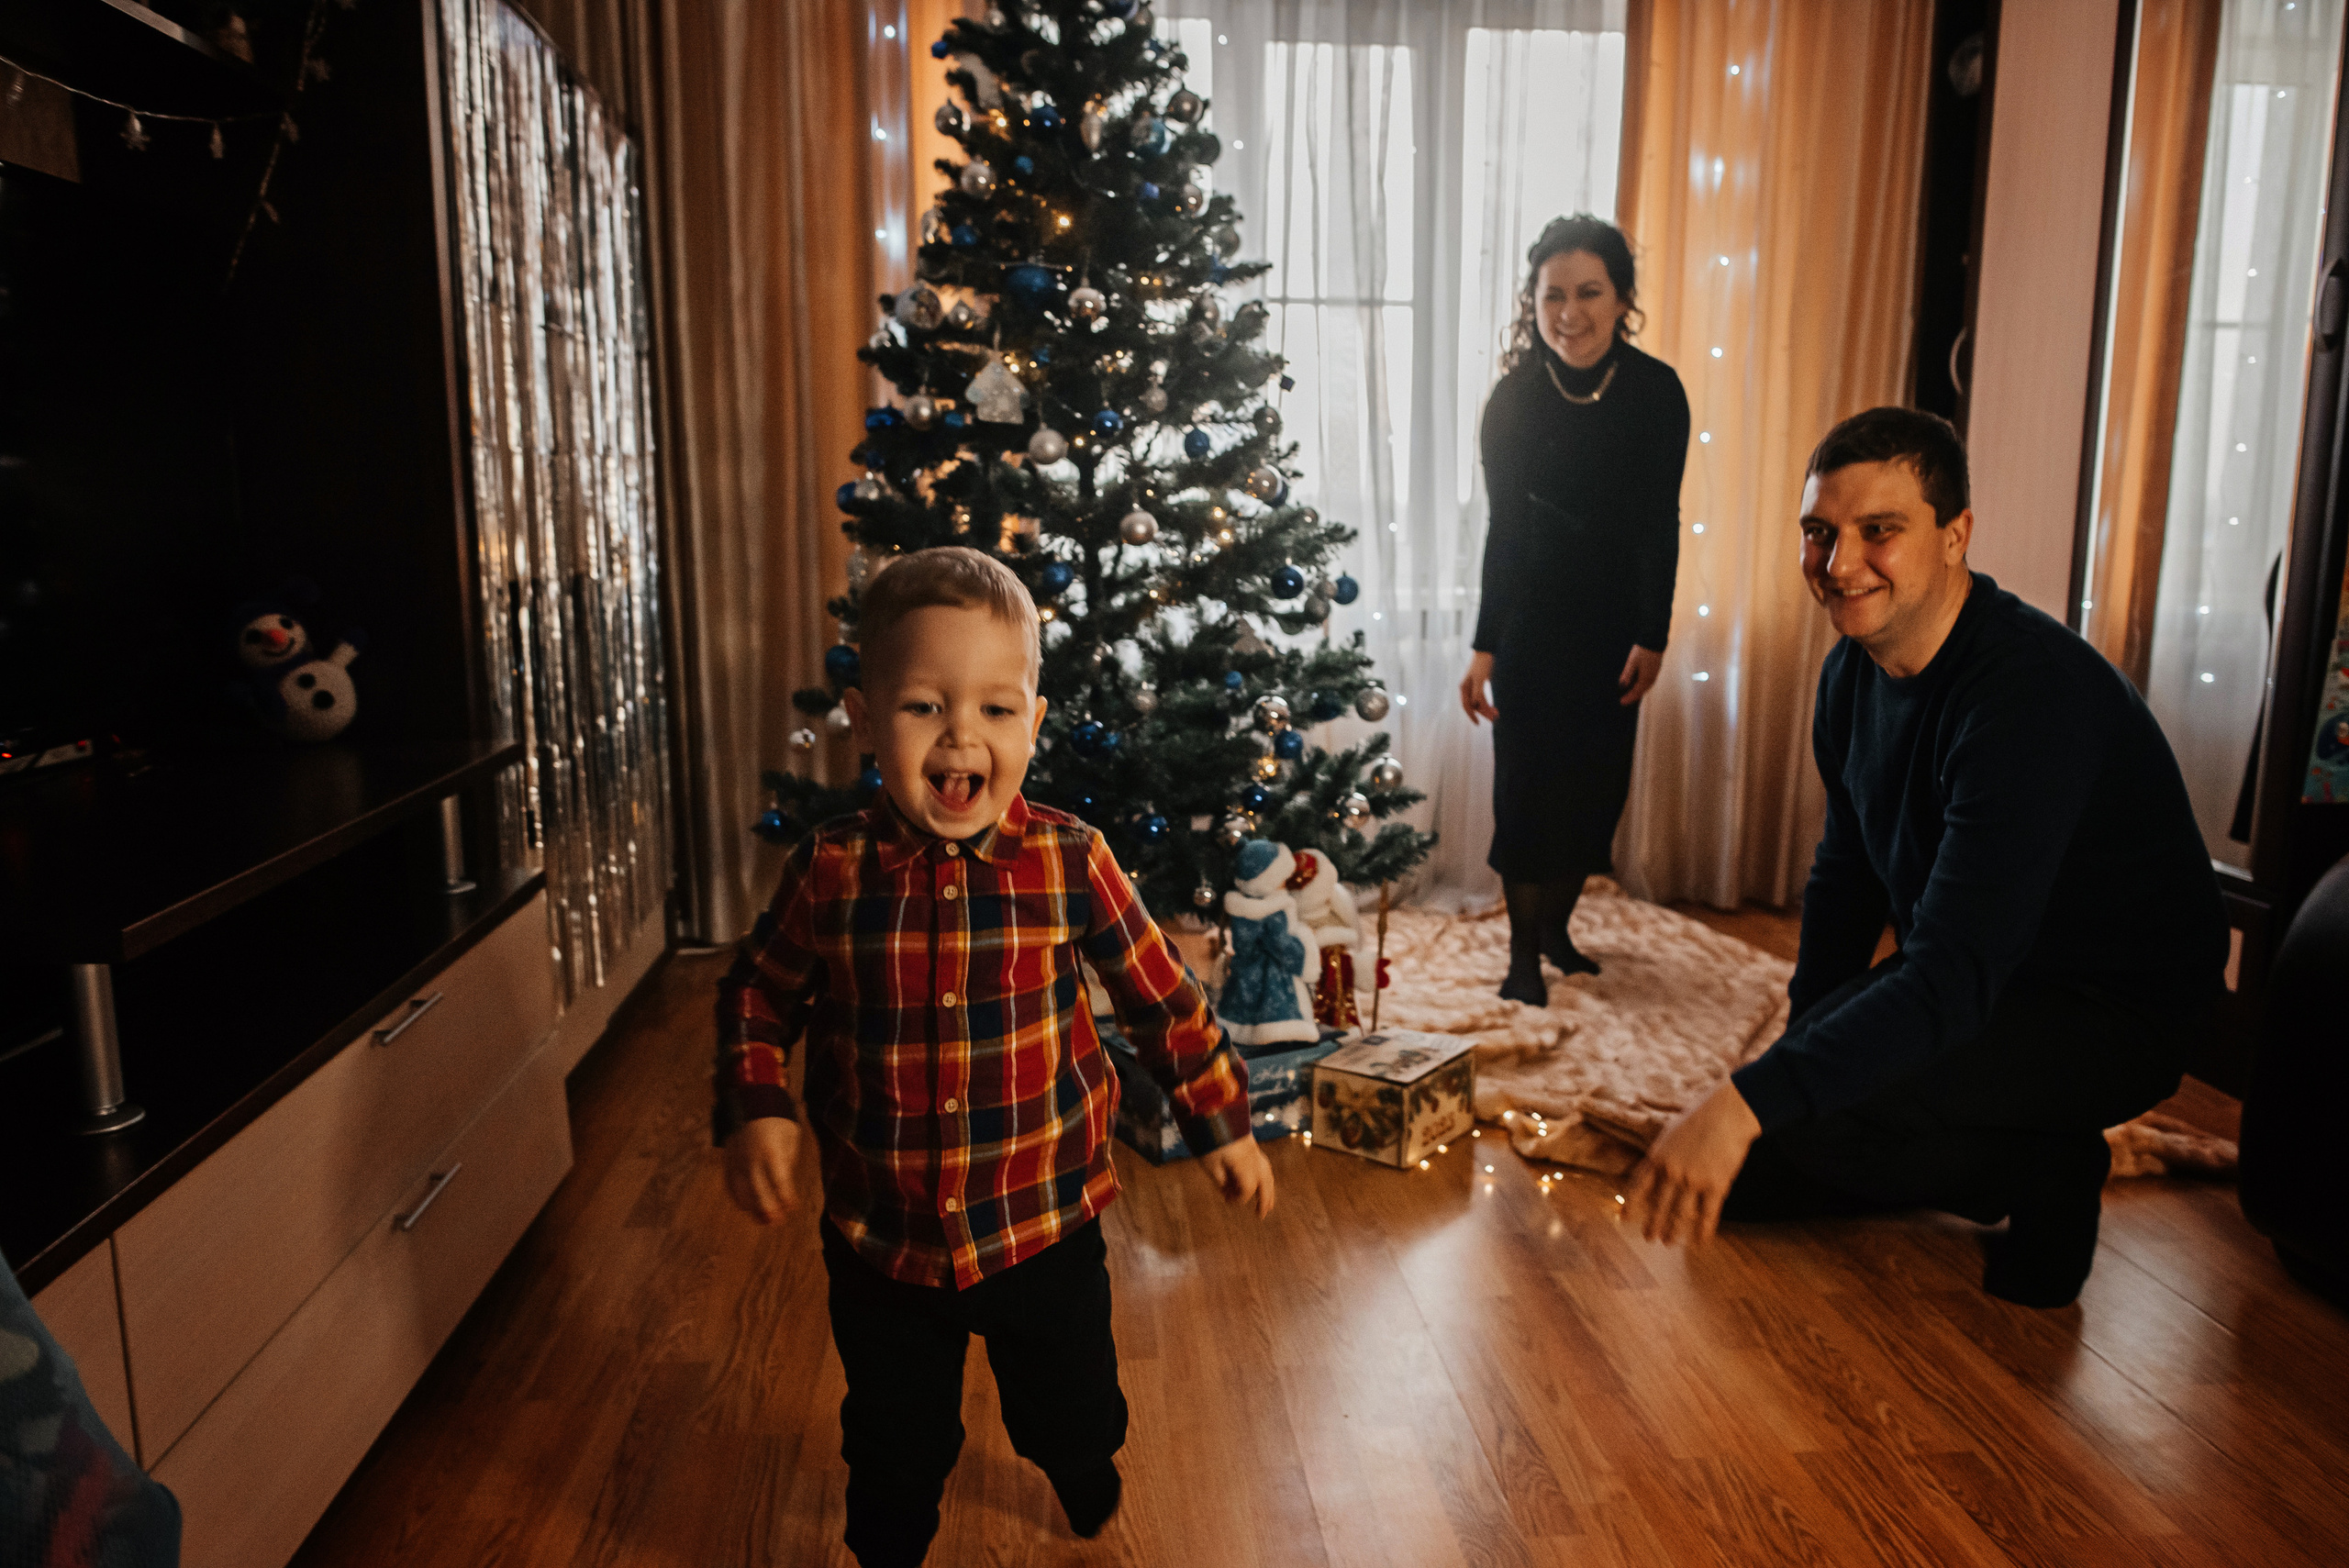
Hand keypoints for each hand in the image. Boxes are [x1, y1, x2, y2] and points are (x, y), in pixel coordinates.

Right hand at [723, 1117, 805, 1224]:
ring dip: (753, 1208)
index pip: (779, 1184)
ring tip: (764, 1219)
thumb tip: (784, 1186)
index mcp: (771, 1153)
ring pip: (742, 1192)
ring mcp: (737, 1162)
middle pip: (759, 1193)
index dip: (786, 1199)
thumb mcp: (791, 1138)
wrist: (751, 1102)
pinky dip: (739, 1198)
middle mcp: (752, 1160)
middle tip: (777, 1222)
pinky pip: (731, 1185)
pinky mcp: (728, 1161)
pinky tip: (747, 1206)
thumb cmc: (777, 1121)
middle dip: (769, 1210)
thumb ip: (787, 1163)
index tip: (792, 1208)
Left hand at [1199, 1136, 1276, 1217]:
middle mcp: (1253, 1157)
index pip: (1247, 1189)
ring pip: (1267, 1173)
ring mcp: (1254, 1150)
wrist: (1213, 1110)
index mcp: (1243, 1163)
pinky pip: (1263, 1165)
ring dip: (1268, 1190)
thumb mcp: (1209, 1163)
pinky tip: (1259, 1183)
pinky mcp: (1251, 1144)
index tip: (1226, 1199)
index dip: (1238, 1198)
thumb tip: (1227, 1192)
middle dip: (1264, 1200)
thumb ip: (1220, 1180)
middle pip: (1265, 1183)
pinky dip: (1264, 1177)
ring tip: (1267, 1204)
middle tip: (1261, 1216)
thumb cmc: (1209, 1139)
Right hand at [1459, 651, 1497, 724]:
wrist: (1488, 650)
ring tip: (1497, 713)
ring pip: (1479, 702)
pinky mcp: (1481, 684)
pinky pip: (1483, 697)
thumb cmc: (1482, 664)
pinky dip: (1488, 703)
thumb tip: (1477, 705)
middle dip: (1483, 712)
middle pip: (1474, 705)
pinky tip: (1494, 707)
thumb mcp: (1480, 679)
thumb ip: (1478, 692)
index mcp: (1464, 687)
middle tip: (1494, 718)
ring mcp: (1474, 686)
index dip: (1472, 715)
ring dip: (1487, 708)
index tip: (1478, 724)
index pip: (1466, 705)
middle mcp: (1467, 688)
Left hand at [1618, 645, 1662, 705]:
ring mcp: (1655, 674)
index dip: (1629, 698)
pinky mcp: (1655, 669)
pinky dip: (1642, 686)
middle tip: (1625, 701)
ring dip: (1638, 692)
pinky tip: (1638, 685)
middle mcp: (1651, 678)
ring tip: (1631, 695)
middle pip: (1642, 691)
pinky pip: (1648, 682)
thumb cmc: (1642, 650)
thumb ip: (1627, 674)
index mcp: (1645, 678)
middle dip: (1633, 697)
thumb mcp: (1632, 662)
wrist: (1654, 640)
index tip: (1621, 702)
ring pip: (1646, 687)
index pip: (1636, 691)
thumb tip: (1622, 685)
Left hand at [1621, 1080, 1759, 1246]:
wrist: (1728, 1112)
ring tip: (1669, 1242)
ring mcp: (1694, 1180)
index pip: (1638, 1186)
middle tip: (1649, 1238)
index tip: (1624, 1218)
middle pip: (1658, 1205)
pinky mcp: (1716, 1185)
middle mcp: (1672, 1171)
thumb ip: (1662, 1154)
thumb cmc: (1700, 1117)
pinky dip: (1703, 1231)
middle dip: (1652, 1224)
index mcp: (1658, 1156)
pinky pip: (1708, 1215)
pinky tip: (1700, 1242)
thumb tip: (1653, 1168)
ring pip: (1680, 1214)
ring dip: (1673, 1231)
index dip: (1630, 1204)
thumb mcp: (1671, 1133)